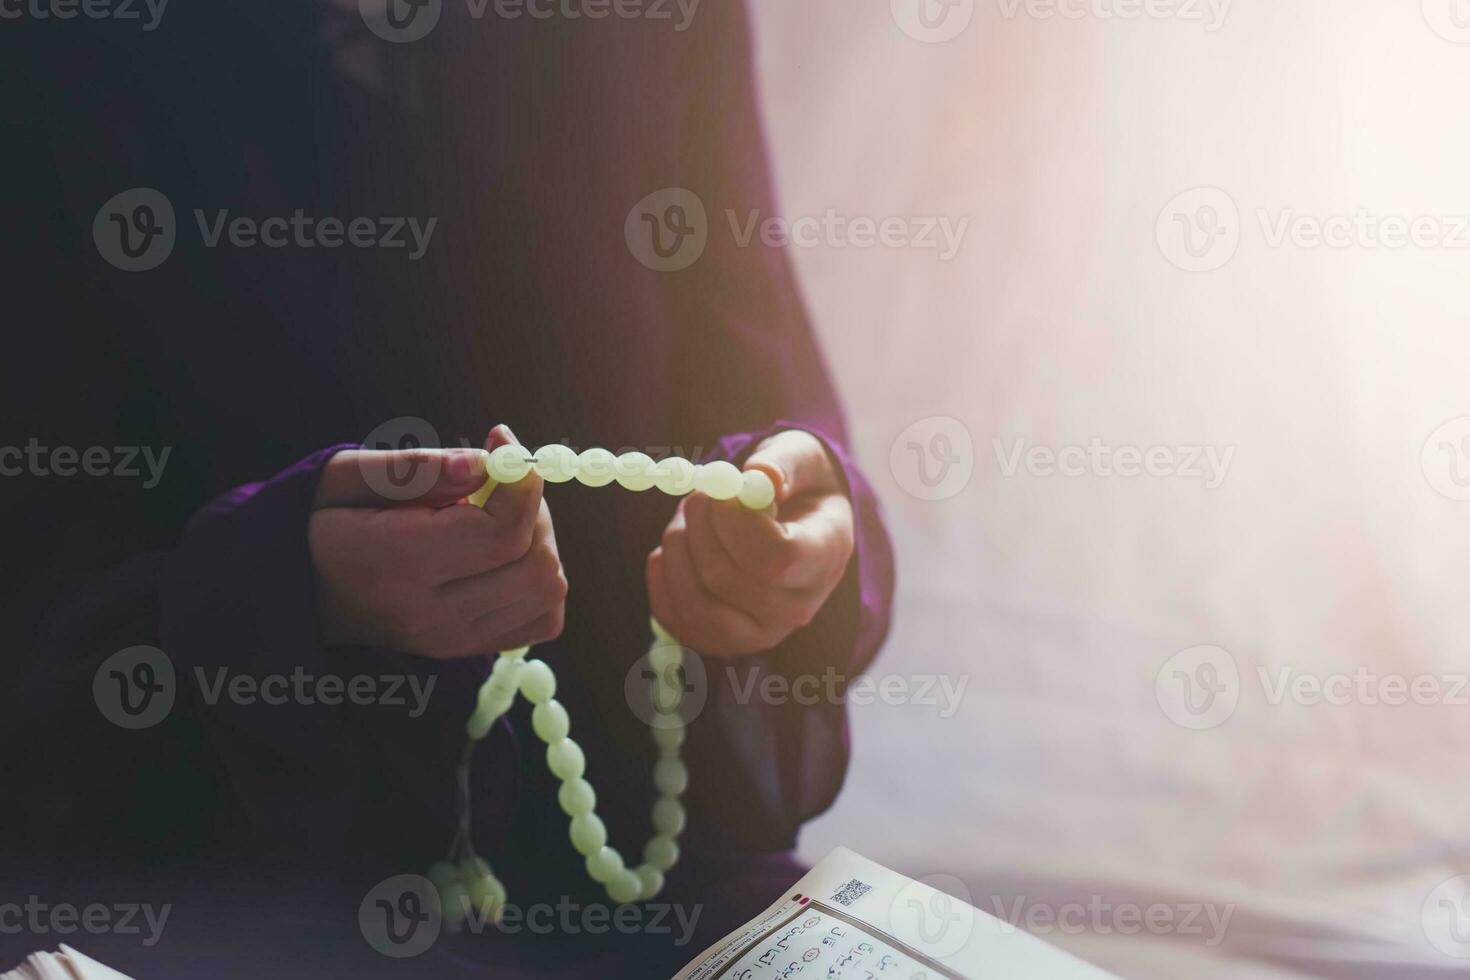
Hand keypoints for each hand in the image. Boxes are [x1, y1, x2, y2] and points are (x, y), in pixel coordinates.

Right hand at [308, 425, 566, 658]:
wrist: (298, 591)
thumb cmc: (322, 521)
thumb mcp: (344, 477)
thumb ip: (413, 469)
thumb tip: (482, 464)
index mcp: (394, 566)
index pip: (500, 534)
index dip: (520, 481)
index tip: (500, 441)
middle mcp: (430, 615)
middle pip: (535, 565)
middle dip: (533, 507)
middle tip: (497, 480)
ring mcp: (453, 640)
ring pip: (549, 591)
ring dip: (541, 542)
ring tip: (498, 514)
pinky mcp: (469, 649)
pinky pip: (544, 617)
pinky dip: (539, 580)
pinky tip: (504, 552)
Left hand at [646, 429, 854, 656]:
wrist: (796, 524)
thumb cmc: (797, 485)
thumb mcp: (800, 456)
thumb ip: (784, 462)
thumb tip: (760, 477)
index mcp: (826, 557)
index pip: (775, 560)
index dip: (734, 520)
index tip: (725, 489)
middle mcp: (798, 608)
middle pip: (722, 577)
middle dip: (698, 522)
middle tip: (703, 492)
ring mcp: (759, 633)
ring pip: (693, 601)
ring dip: (677, 545)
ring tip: (692, 518)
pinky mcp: (720, 641)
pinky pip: (671, 613)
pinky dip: (663, 572)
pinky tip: (681, 546)